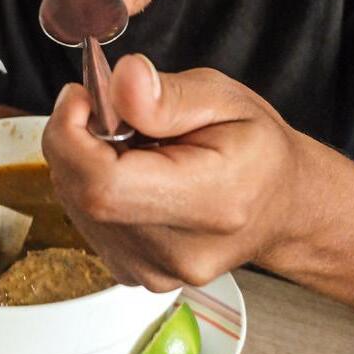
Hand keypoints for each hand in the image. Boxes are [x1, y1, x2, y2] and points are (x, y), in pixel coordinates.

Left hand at [41, 54, 308, 290]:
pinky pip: (85, 220)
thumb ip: (168, 93)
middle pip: (81, 193)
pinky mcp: (135, 274)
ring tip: (134, 145)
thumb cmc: (258, 149)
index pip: (103, 184)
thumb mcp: (225, 97)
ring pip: (75, 204)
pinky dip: (92, 186)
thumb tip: (123, 79)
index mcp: (210, 201)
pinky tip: (131, 174)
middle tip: (112, 110)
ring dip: (85, 162)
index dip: (71, 134)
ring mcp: (155, 271)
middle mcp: (179, 250)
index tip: (81, 96)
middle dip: (77, 138)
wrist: (282, 205)